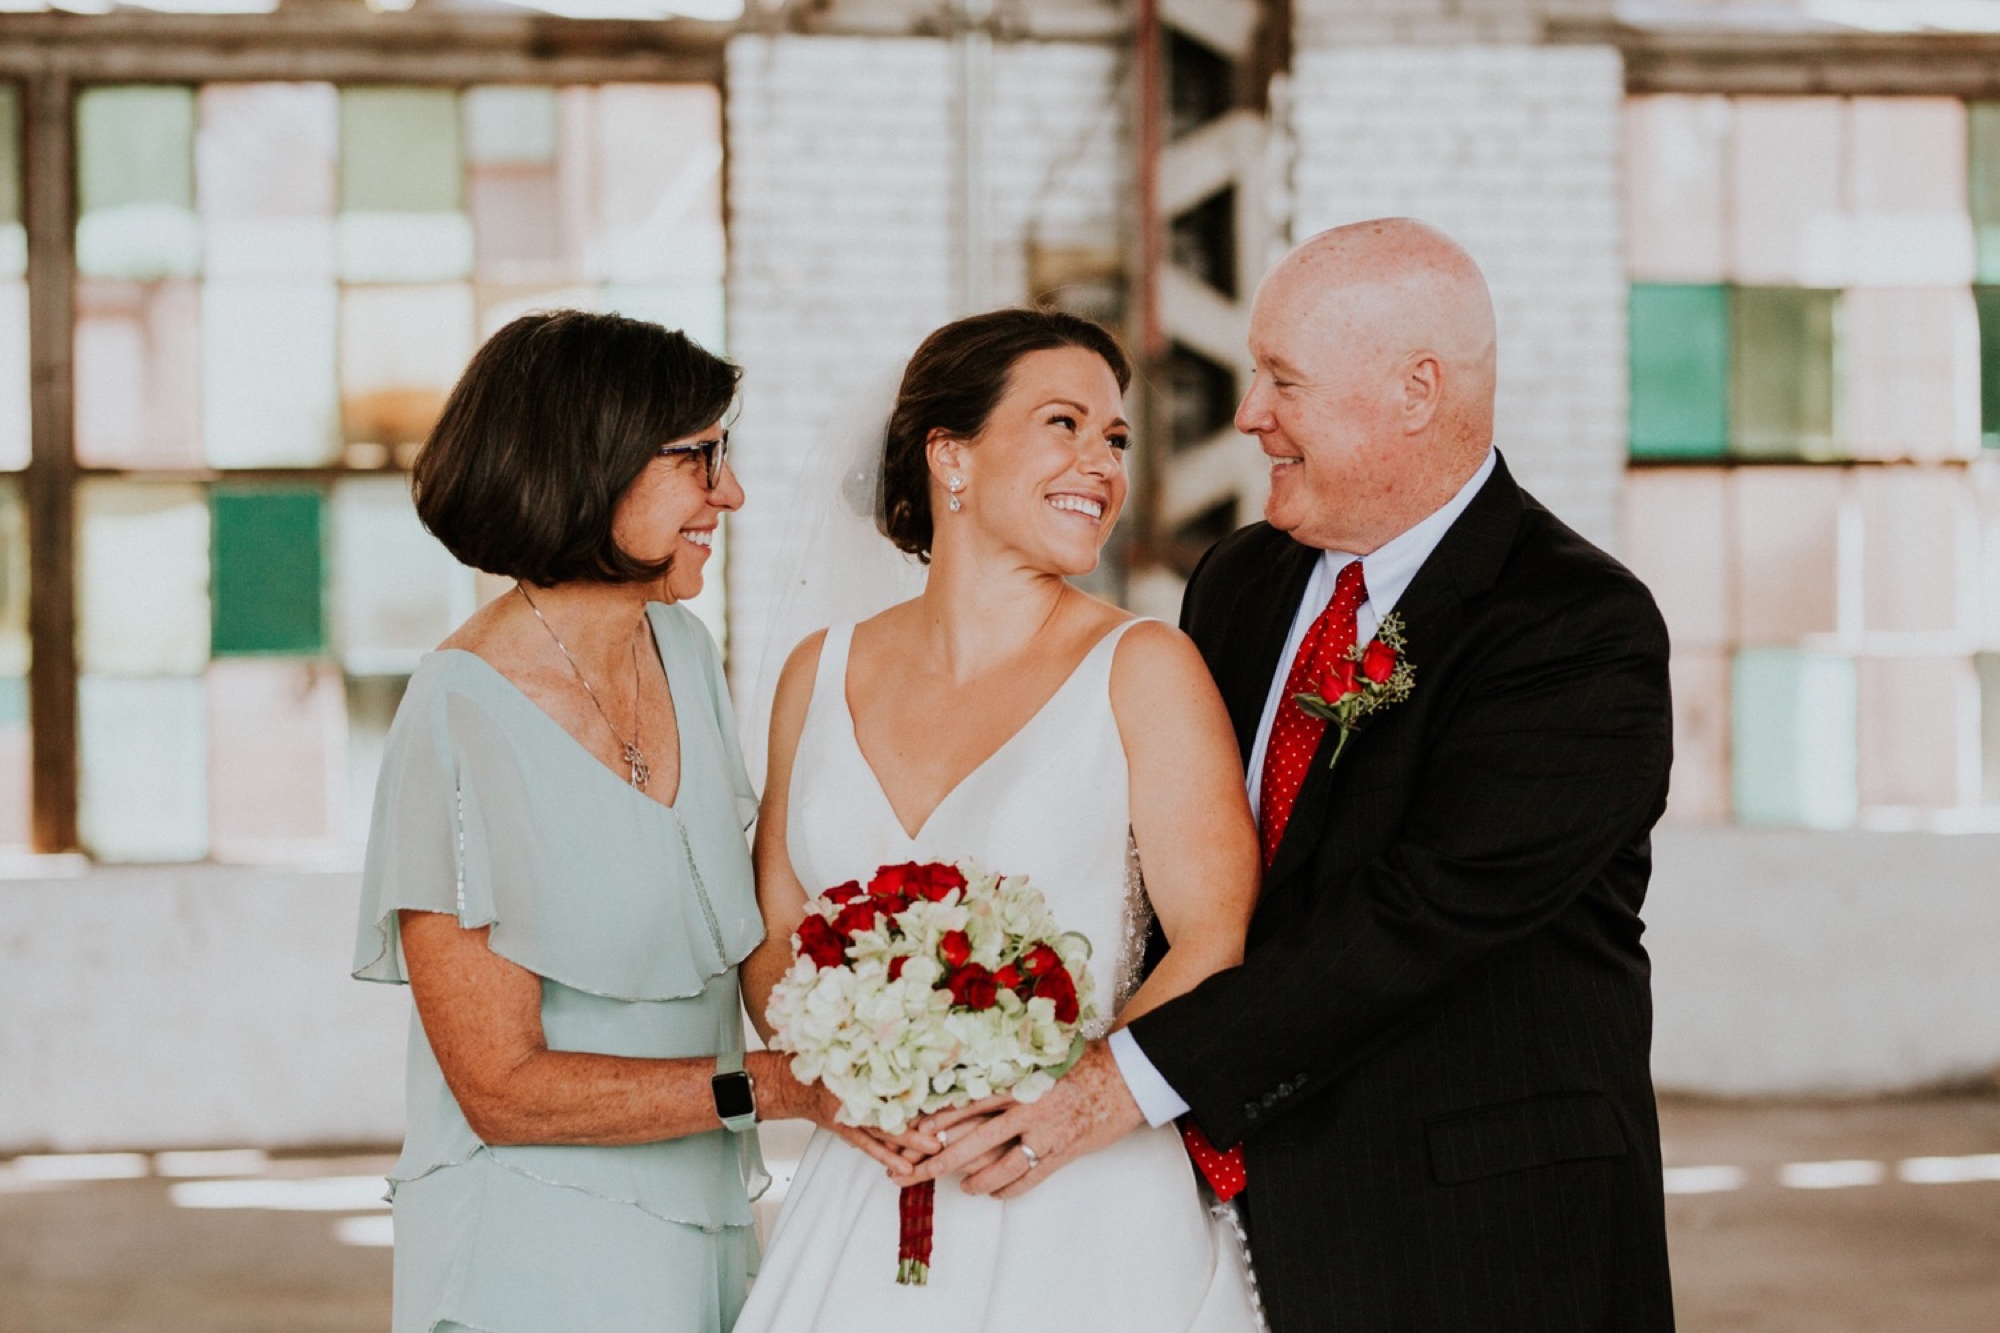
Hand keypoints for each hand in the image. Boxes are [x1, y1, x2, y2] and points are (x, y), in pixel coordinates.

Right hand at [747, 1053, 935, 1178]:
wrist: (793, 1085)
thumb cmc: (825, 1064)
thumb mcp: (847, 1050)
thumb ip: (875, 1050)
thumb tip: (911, 1035)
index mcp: (861, 1075)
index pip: (895, 1082)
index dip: (918, 1089)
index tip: (943, 1096)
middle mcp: (858, 1096)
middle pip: (893, 1112)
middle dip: (919, 1125)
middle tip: (942, 1134)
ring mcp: (853, 1116)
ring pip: (884, 1133)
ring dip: (909, 1144)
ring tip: (932, 1152)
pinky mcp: (848, 1129)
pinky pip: (870, 1146)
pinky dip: (888, 1157)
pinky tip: (904, 1169)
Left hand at [907, 1041, 1145, 1198]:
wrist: (1128, 1076)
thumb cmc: (1087, 1060)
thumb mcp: (1045, 1055)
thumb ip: (1014, 1066)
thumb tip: (982, 1066)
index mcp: (1020, 1082)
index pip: (972, 1102)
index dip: (944, 1117)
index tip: (919, 1128)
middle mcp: (1029, 1109)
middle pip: (978, 1138)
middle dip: (945, 1157)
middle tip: (920, 1170)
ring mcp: (1046, 1134)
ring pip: (1003, 1165)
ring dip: (978, 1179)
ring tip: (963, 1187)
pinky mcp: (1063, 1152)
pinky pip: (1031, 1178)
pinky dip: (1010, 1188)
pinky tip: (996, 1193)